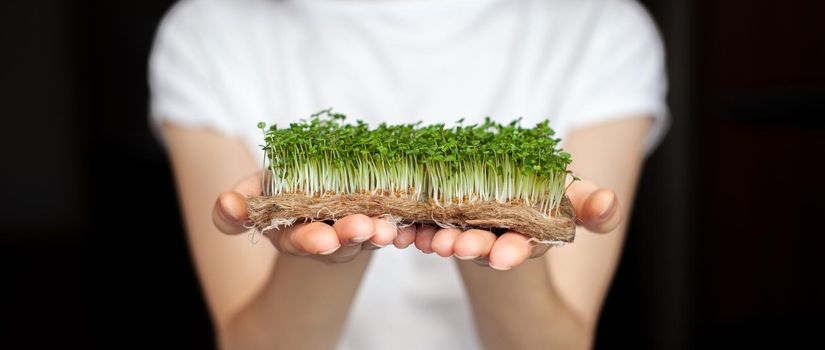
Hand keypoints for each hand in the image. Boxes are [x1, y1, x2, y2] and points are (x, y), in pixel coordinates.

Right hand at [212, 173, 418, 262]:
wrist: (318, 184)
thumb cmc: (281, 188)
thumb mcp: (255, 193)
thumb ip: (238, 205)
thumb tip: (224, 204)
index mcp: (290, 232)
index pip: (296, 240)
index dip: (308, 241)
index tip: (322, 240)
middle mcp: (323, 237)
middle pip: (335, 243)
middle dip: (347, 237)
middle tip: (359, 229)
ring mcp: (352, 231)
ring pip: (365, 236)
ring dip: (376, 231)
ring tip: (385, 228)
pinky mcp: (378, 221)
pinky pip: (390, 226)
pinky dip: (399, 225)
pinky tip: (406, 222)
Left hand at [413, 178, 620, 269]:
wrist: (509, 187)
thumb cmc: (548, 195)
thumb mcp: (575, 198)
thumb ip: (594, 206)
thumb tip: (608, 201)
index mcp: (527, 234)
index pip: (522, 245)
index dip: (514, 250)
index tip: (505, 256)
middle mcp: (494, 237)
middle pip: (482, 243)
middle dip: (472, 246)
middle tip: (459, 246)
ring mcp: (464, 230)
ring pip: (450, 238)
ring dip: (439, 240)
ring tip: (431, 240)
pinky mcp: (438, 222)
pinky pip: (422, 228)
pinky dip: (413, 230)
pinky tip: (404, 231)